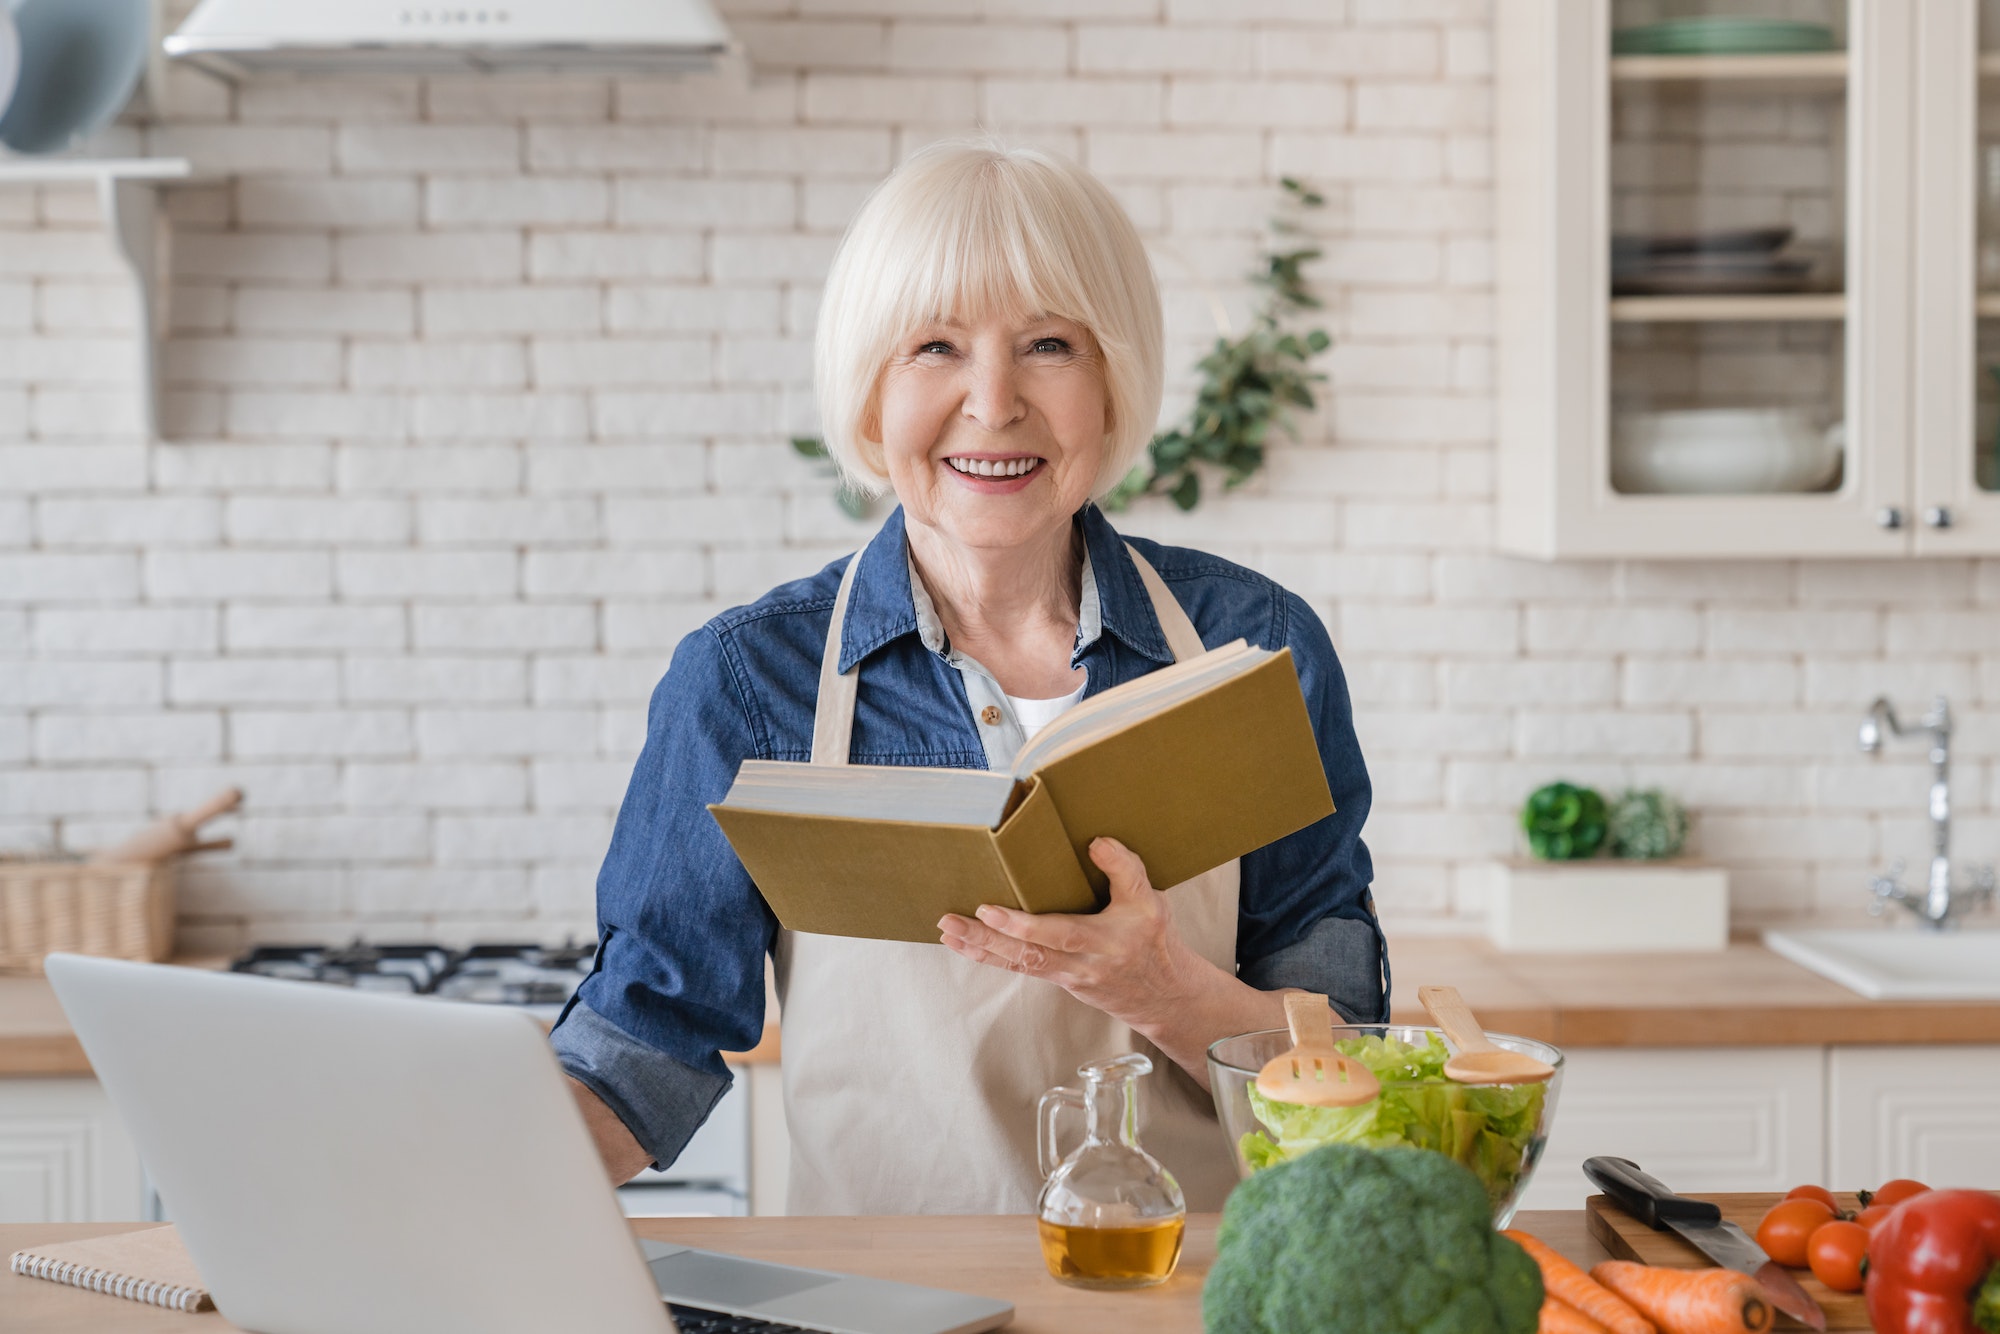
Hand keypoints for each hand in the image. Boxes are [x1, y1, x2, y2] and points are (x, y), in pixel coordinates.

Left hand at [936, 836, 1198, 1032]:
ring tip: (947, 928)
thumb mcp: (1151, 901)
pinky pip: (1021, 968)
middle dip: (988, 938)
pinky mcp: (1059, 980)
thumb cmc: (1155, 940)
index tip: (990, 910)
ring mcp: (1069, 975)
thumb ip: (1125, 869)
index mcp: (1109, 939)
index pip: (1064, 933)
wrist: (1163, 997)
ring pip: (1020, 963)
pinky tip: (963, 944)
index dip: (1026, 926)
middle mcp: (1085, 962)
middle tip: (953, 920)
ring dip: (981, 947)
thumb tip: (1095, 842)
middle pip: (1030, 952)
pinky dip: (989, 956)